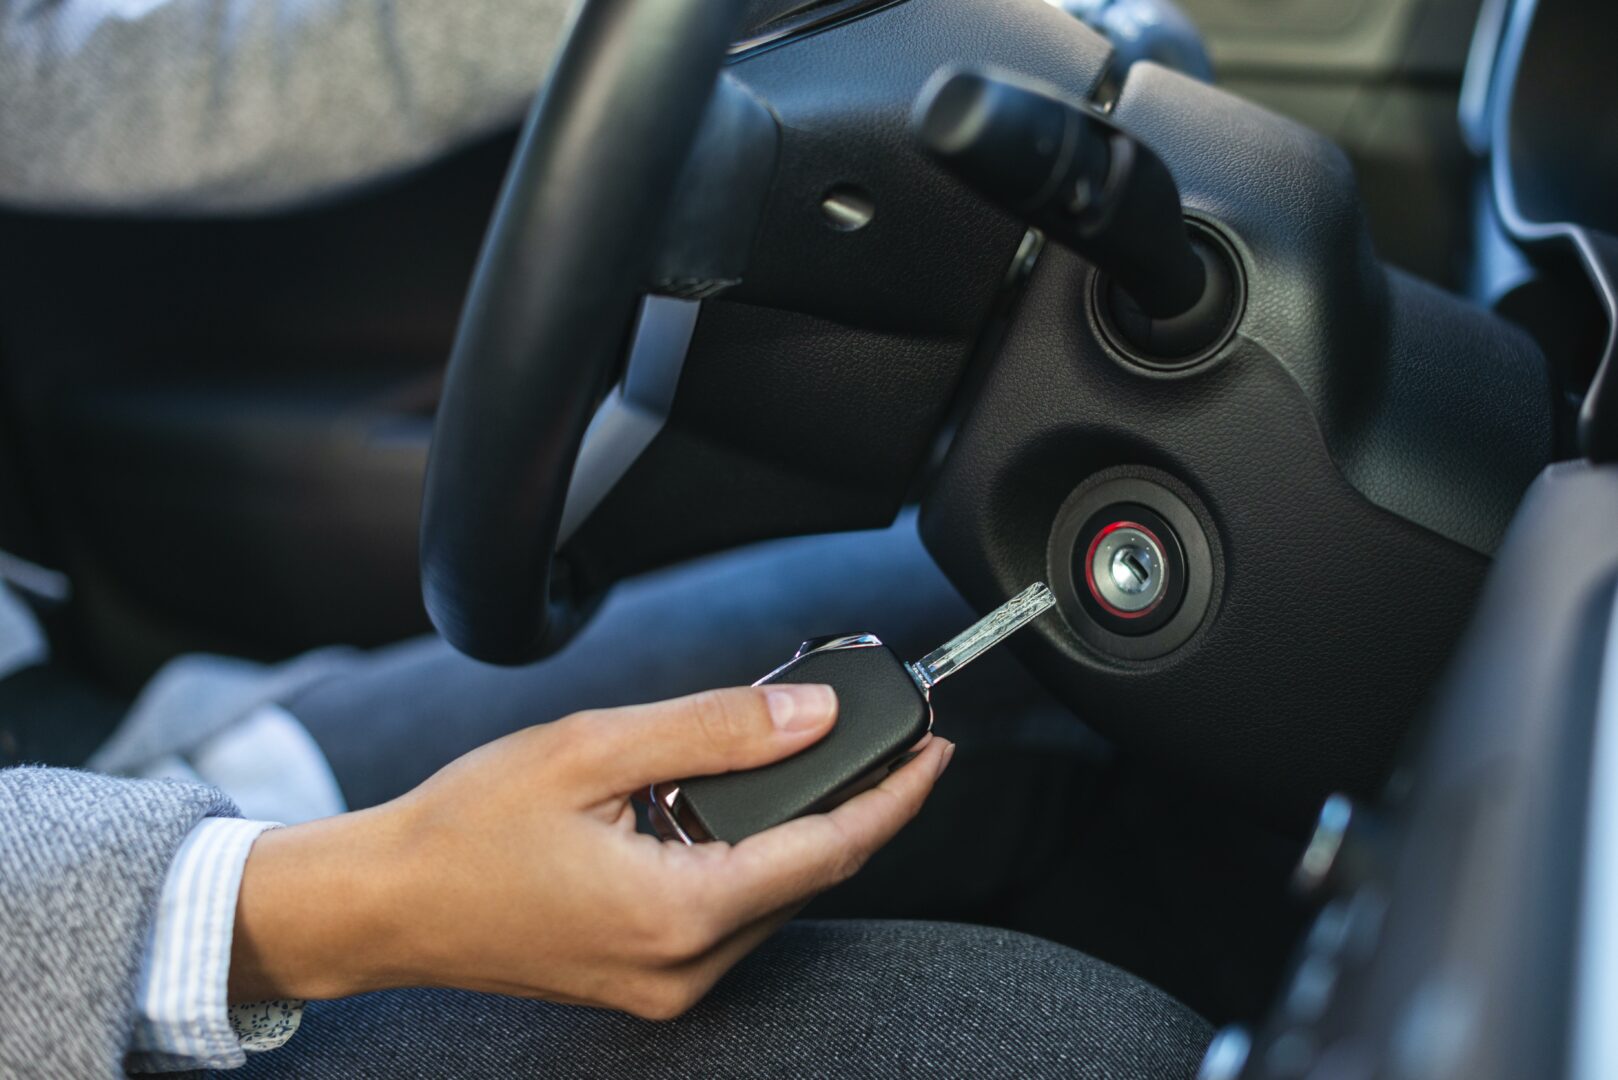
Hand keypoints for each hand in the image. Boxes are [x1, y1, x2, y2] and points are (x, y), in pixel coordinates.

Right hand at [228, 685, 952, 1017]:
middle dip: (849, 803)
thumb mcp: (594, 749)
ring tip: (798, 758)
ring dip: (794, 831)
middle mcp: (685, 969)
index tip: (938, 750)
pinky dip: (747, 860)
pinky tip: (730, 810)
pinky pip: (729, 916)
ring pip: (772, 897)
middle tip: (872, 734)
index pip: (831, 850)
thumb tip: (814, 715)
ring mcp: (663, 987)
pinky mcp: (643, 982)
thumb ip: (716, 730)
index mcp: (681, 912)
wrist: (385, 904)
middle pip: (808, 876)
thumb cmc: (468, 826)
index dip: (895, 795)